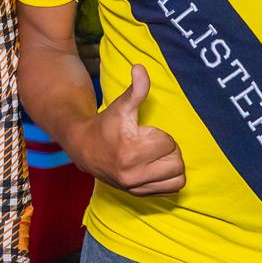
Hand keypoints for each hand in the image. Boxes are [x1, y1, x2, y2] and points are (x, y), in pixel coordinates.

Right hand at [71, 64, 184, 195]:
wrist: (84, 149)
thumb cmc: (106, 125)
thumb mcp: (121, 106)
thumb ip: (136, 89)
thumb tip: (140, 67)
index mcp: (130, 152)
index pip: (168, 143)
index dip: (160, 135)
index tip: (144, 133)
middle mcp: (133, 174)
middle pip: (176, 162)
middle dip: (168, 150)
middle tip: (152, 144)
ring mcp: (136, 187)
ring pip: (177, 178)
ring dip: (171, 165)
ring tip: (156, 156)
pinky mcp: (138, 194)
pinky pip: (171, 190)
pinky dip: (169, 178)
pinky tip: (157, 167)